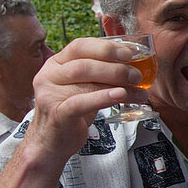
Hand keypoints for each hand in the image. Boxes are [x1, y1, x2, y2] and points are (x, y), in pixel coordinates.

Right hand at [29, 38, 148, 161]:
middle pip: (85, 64)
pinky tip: (120, 95)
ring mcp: (51, 95)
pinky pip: (81, 103)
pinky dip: (103, 98)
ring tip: (137, 89)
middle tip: (136, 75)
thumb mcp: (83, 87)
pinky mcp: (57, 114)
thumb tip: (134, 66)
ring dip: (117, 84)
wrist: (50, 141)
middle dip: (116, 68)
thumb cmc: (70, 111)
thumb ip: (100, 74)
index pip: (80, 46)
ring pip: (86, 83)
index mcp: (56, 64)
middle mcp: (50, 76)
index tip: (129, 52)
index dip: (106, 47)